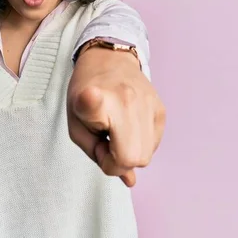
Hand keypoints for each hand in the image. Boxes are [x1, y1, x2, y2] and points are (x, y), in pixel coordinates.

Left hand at [66, 46, 165, 186]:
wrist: (108, 59)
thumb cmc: (86, 92)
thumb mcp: (75, 122)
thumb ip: (95, 153)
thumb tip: (130, 179)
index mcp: (96, 98)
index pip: (94, 104)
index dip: (92, 105)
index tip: (90, 96)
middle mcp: (127, 99)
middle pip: (132, 157)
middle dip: (116, 161)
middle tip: (104, 142)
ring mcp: (148, 104)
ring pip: (146, 155)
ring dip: (129, 153)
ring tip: (116, 132)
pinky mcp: (161, 109)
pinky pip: (154, 144)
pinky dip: (140, 144)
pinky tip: (128, 127)